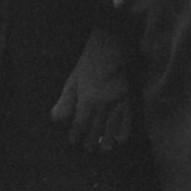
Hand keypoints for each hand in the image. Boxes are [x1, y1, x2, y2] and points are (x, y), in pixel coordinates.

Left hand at [50, 27, 134, 152]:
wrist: (117, 40)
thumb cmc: (92, 58)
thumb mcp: (74, 77)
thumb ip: (66, 100)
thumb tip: (58, 121)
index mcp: (89, 97)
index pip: (80, 123)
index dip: (76, 135)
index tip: (73, 142)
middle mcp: (106, 102)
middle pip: (98, 127)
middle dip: (92, 140)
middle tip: (89, 150)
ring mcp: (122, 99)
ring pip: (114, 125)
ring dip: (108, 139)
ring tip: (105, 149)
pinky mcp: (133, 95)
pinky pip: (130, 116)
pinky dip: (126, 129)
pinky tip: (123, 139)